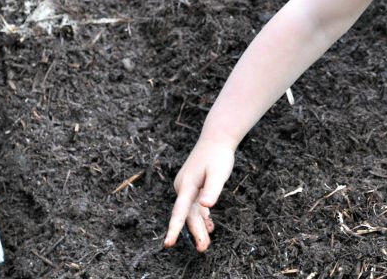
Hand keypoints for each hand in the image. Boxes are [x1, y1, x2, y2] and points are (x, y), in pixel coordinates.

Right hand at [164, 135, 235, 251]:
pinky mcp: (191, 185)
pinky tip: (208, 226)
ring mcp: (186, 187)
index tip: (168, 243)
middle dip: (195, 232)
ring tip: (206, 243)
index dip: (174, 228)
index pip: (179, 211)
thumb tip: (206, 205)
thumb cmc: (218, 155)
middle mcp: (183, 187)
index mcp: (187, 185)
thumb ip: (212, 190)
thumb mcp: (219, 173)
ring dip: (199, 226)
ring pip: (191, 211)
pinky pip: (194, 205)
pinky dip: (202, 216)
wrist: (216, 138)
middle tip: (203, 248)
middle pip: (187, 214)